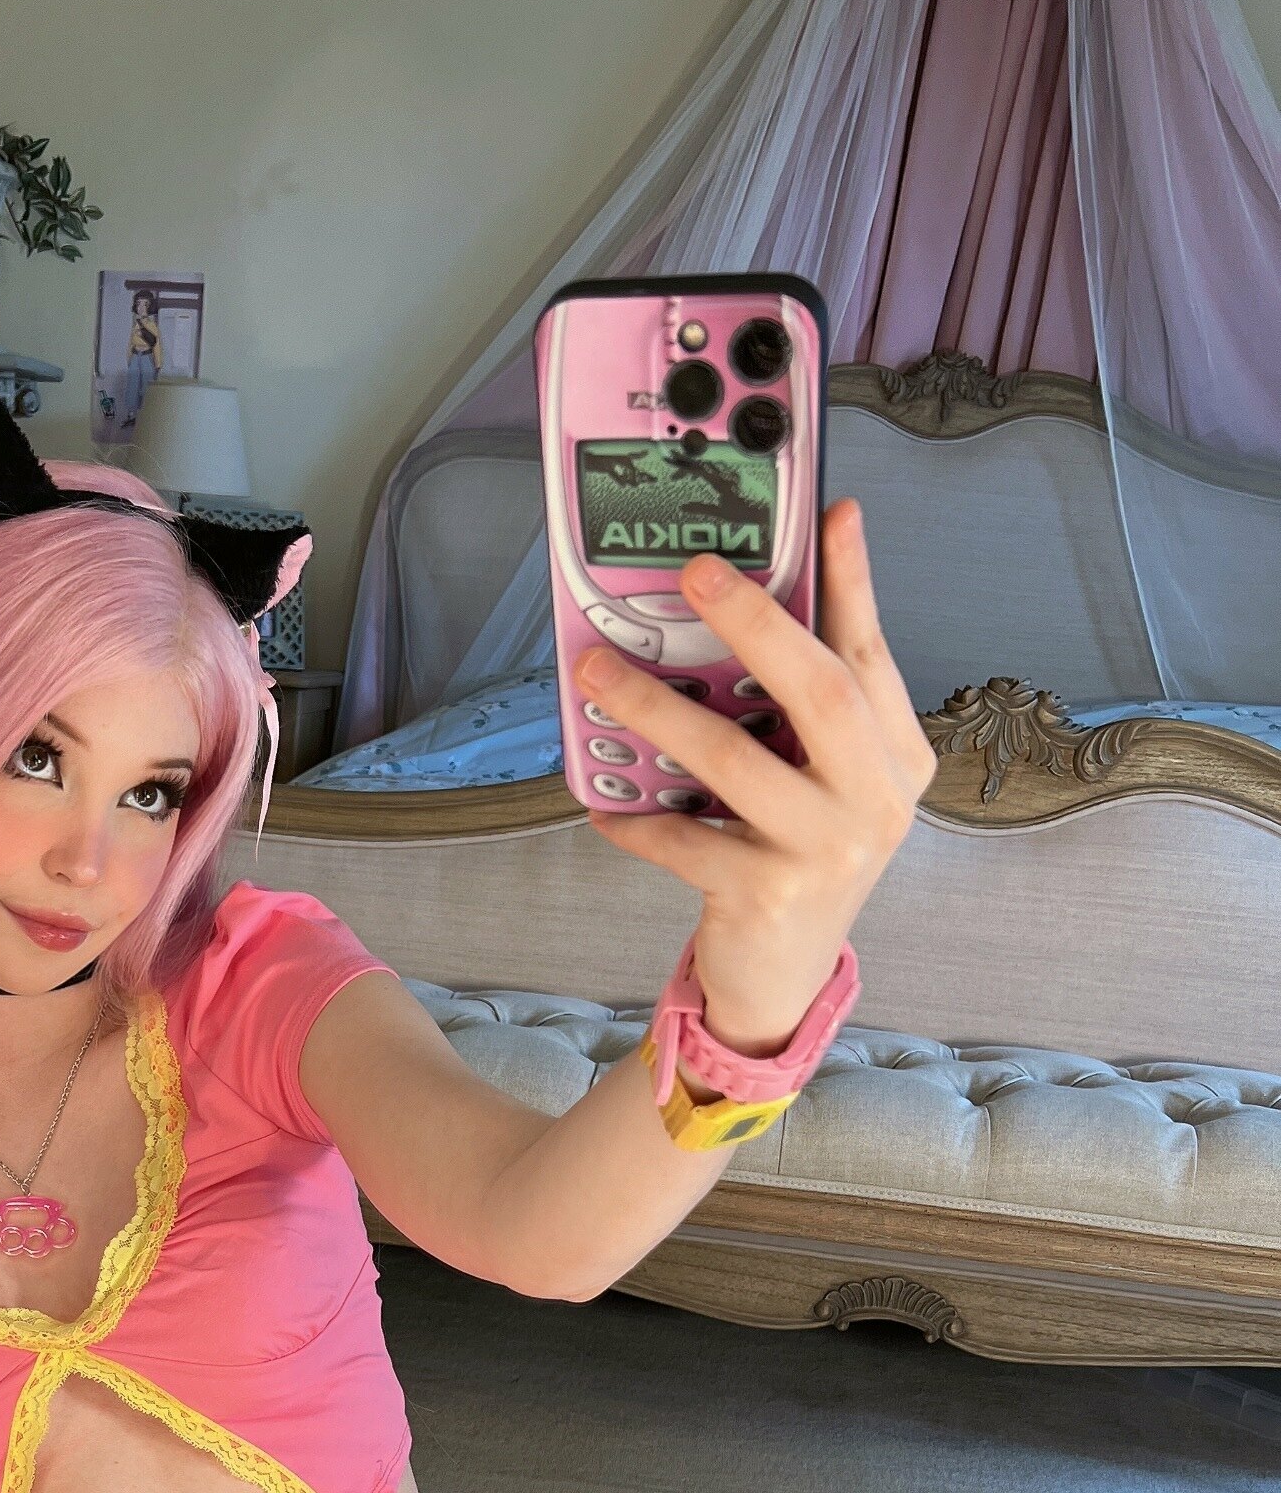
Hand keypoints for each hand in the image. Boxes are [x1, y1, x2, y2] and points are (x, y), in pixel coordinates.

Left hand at [573, 498, 937, 1049]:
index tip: (835, 514)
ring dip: (656, 710)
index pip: (871, 655)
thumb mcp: (816, 782)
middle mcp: (875, 801)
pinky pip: (685, 839)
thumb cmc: (793, 861)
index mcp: (896, 760)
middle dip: (756, 624)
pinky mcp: (767, 895)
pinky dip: (636, 820)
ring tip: (597, 674)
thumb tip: (743, 614)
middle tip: (696, 574)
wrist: (780, 978)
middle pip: (821, 693)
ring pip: (733, 760)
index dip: (853, 584)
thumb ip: (798, 712)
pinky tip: (603, 804)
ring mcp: (826, 851)